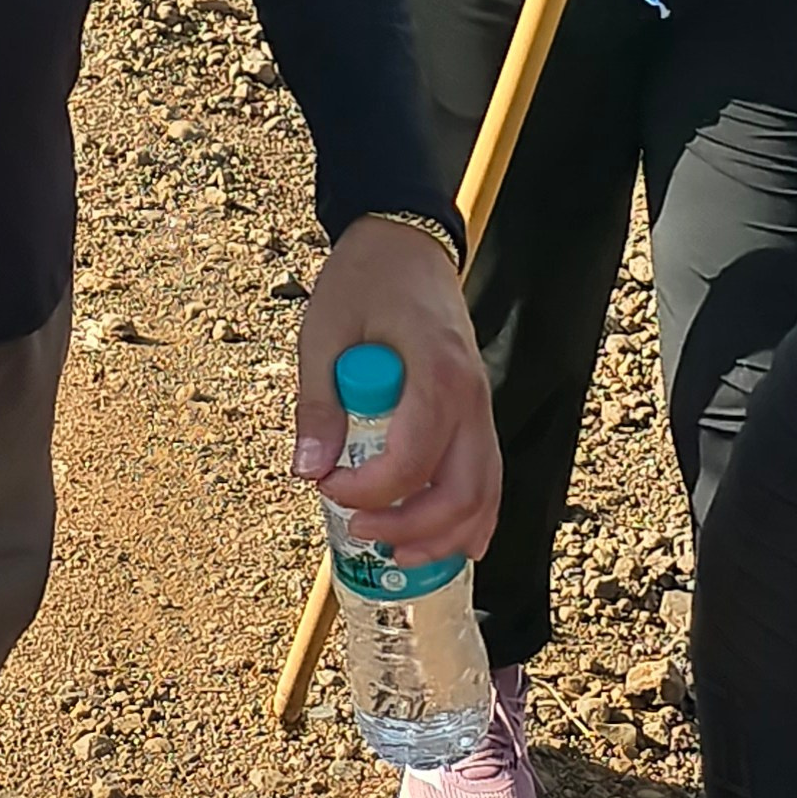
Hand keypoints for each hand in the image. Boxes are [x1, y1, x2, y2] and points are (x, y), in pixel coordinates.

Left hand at [292, 218, 499, 567]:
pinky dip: (473, 516)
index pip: (412, 460)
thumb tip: (308, 471)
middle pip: (464, 491)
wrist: (405, 244)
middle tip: (363, 535)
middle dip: (414, 528)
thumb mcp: (323, 332)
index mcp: (436, 374)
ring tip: (399, 554)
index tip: (327, 487)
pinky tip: (447, 542)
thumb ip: (319, 404)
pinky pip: (488, 477)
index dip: (369, 491)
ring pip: (486, 493)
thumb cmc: (364, 281)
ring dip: (446, 534)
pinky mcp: (478, 413)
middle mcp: (472, 396)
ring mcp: (482, 406)